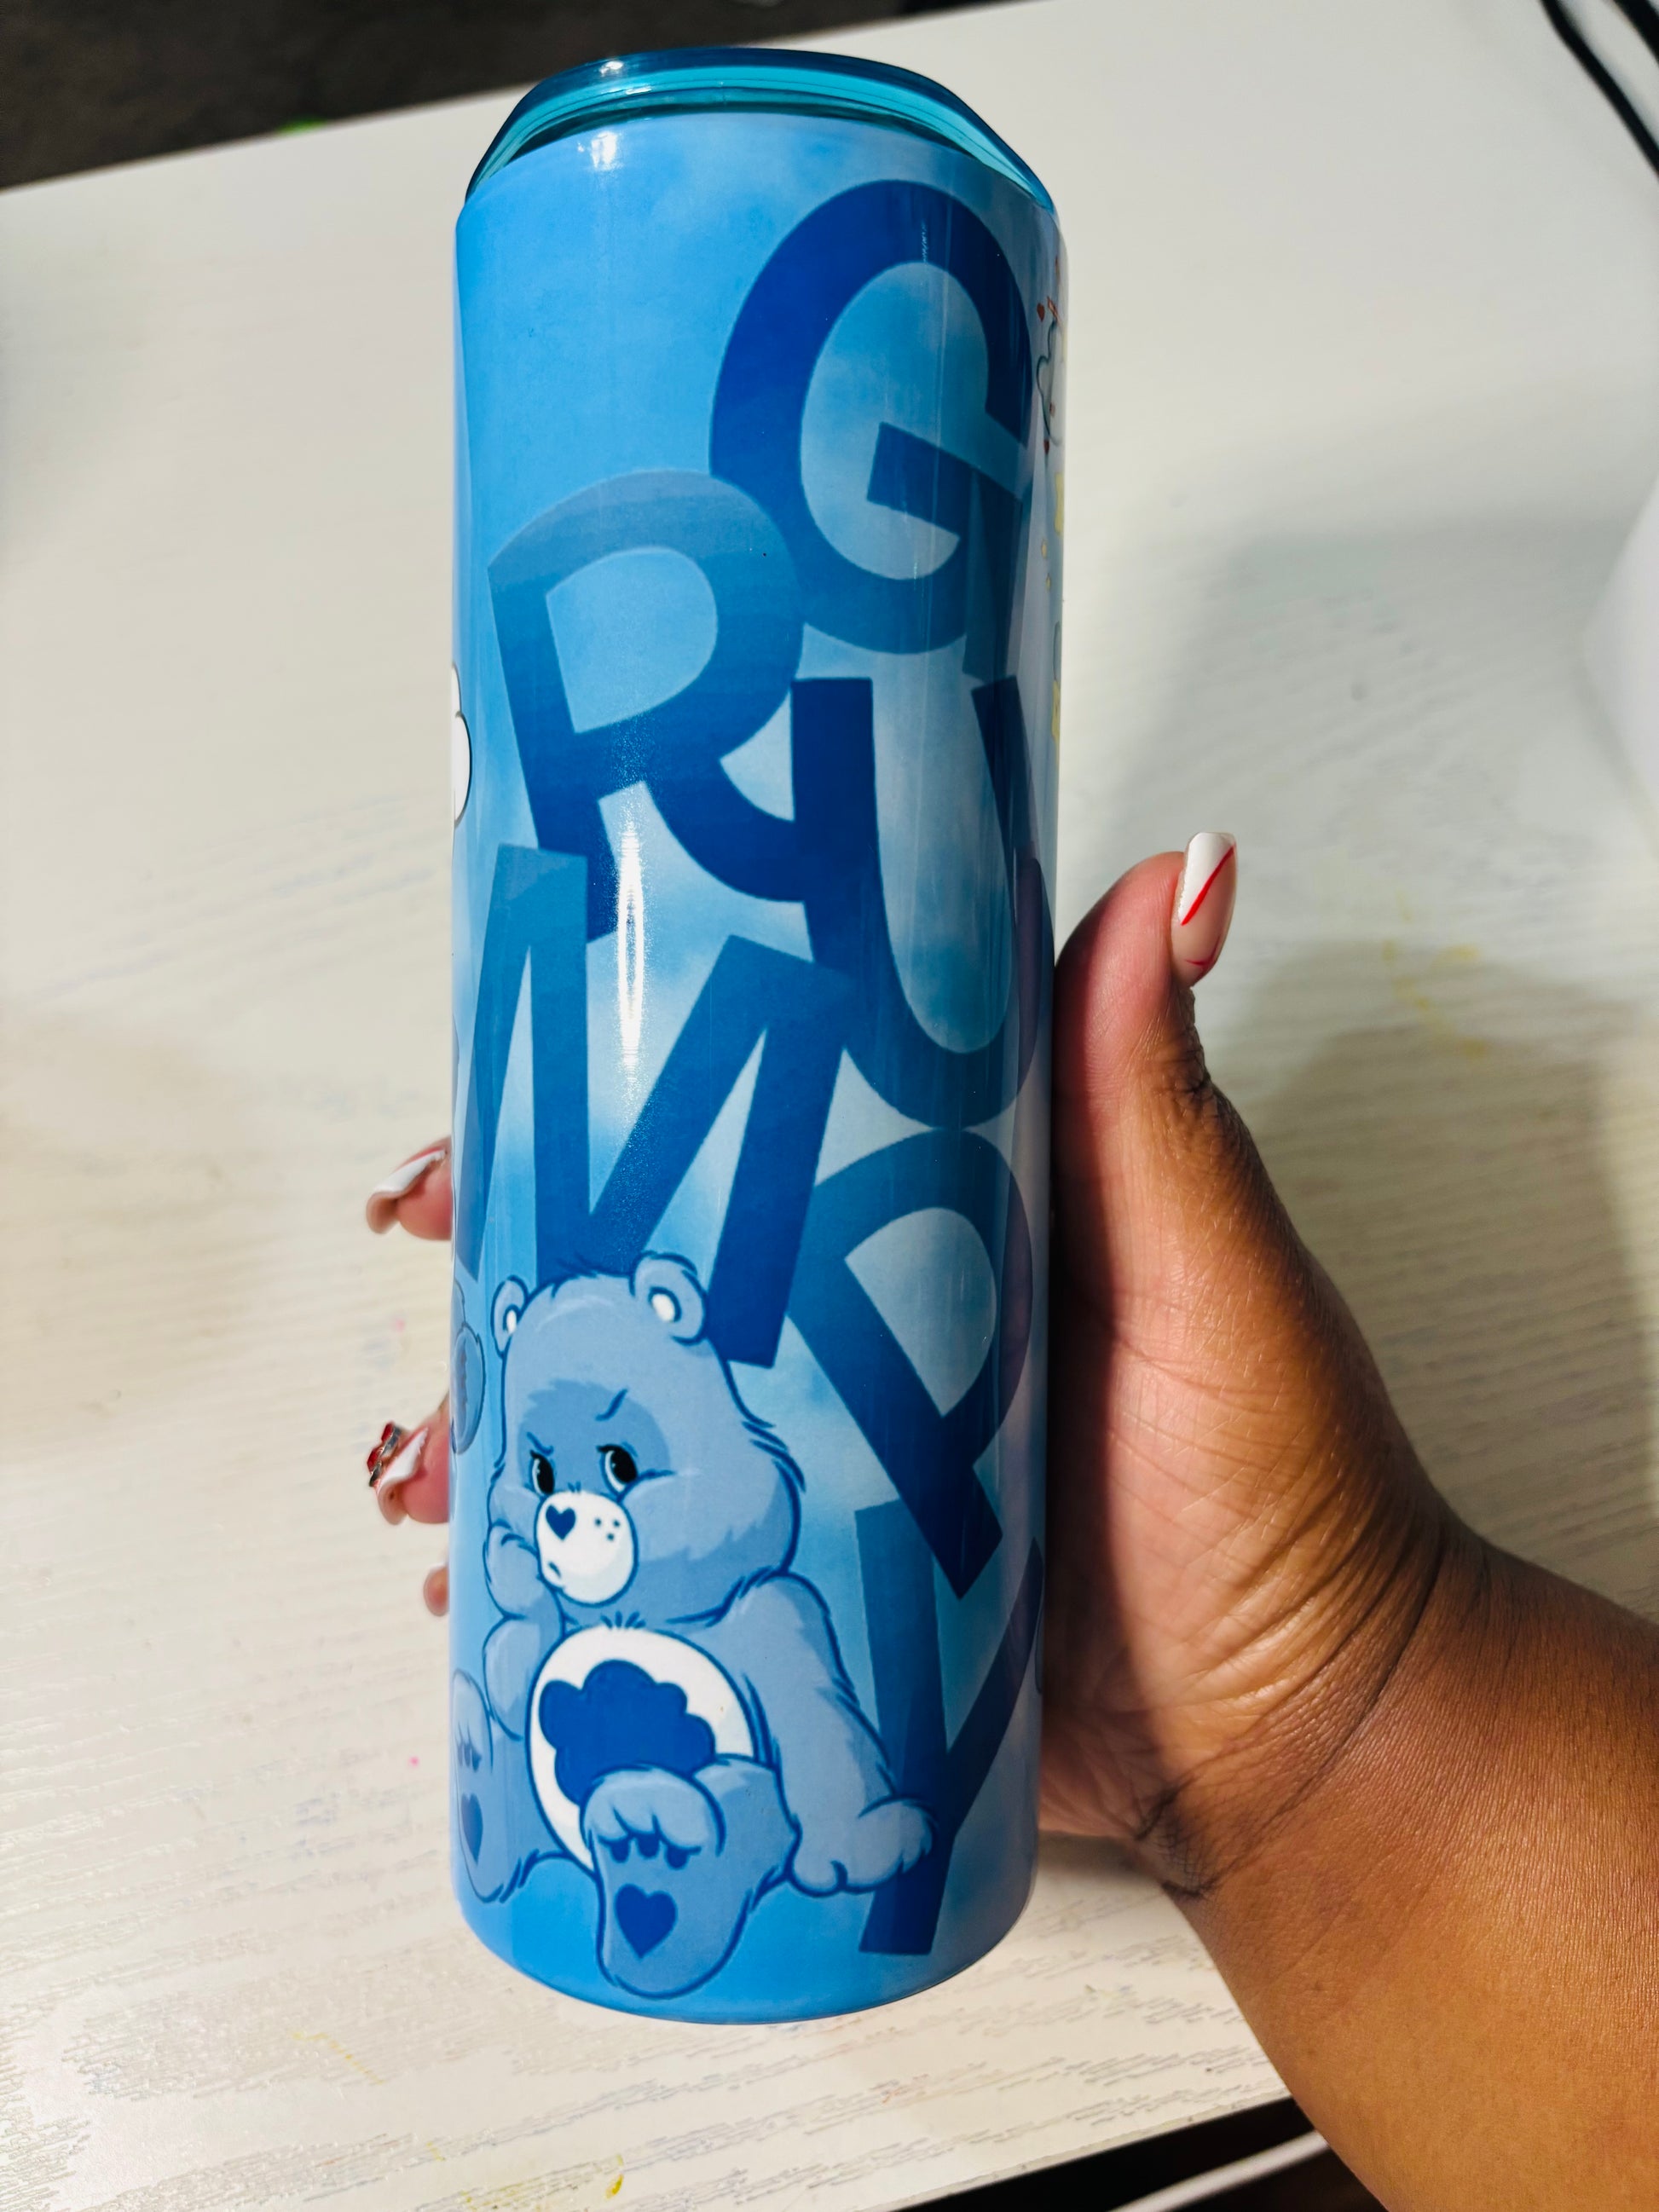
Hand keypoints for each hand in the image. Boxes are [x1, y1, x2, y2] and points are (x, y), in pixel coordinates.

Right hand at [360, 839, 1457, 1888]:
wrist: (1306, 1748)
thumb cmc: (1283, 1489)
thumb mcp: (1211, 1274)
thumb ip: (1158, 1100)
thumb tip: (1190, 866)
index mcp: (938, 1223)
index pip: (746, 1134)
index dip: (603, 1109)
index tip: (492, 1106)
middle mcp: (869, 1336)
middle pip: (657, 1276)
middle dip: (522, 1275)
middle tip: (432, 1281)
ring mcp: (838, 1476)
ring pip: (641, 1428)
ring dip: (519, 1433)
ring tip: (426, 1474)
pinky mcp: (828, 1607)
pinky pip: (675, 1576)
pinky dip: (578, 1581)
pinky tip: (485, 1599)